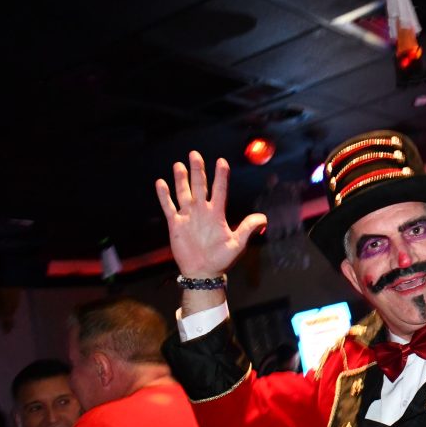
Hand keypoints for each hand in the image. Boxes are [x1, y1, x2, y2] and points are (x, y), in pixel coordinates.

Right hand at [155, 152, 266, 277]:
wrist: (203, 272)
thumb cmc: (222, 259)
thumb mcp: (238, 243)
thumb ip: (249, 228)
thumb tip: (264, 219)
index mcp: (217, 213)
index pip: (219, 189)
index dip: (220, 175)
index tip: (221, 161)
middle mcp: (202, 211)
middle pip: (199, 185)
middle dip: (198, 170)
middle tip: (195, 154)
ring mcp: (188, 216)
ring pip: (183, 192)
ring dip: (181, 179)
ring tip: (179, 164)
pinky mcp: (176, 224)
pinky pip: (168, 207)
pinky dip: (164, 196)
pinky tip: (161, 183)